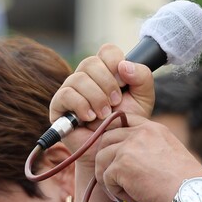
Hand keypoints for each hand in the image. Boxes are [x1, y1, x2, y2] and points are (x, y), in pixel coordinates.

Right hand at [49, 44, 155, 170]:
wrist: (112, 150)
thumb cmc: (125, 124)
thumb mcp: (143, 99)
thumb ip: (142, 77)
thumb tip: (123, 65)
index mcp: (105, 71)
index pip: (107, 51)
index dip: (115, 63)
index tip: (124, 83)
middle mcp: (86, 77)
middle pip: (91, 62)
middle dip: (107, 83)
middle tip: (116, 102)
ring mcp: (70, 90)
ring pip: (79, 78)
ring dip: (96, 97)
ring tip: (104, 115)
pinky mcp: (58, 106)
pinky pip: (67, 94)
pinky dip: (82, 105)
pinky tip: (90, 118)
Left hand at [92, 114, 201, 201]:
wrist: (192, 195)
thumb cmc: (185, 184)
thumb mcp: (169, 153)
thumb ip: (150, 148)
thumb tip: (129, 159)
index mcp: (153, 128)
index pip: (124, 119)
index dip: (115, 135)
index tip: (116, 152)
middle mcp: (139, 133)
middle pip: (106, 138)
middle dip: (107, 158)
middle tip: (115, 177)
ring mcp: (128, 147)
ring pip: (101, 158)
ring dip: (110, 177)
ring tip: (126, 192)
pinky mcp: (121, 165)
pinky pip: (106, 179)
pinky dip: (117, 192)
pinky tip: (135, 198)